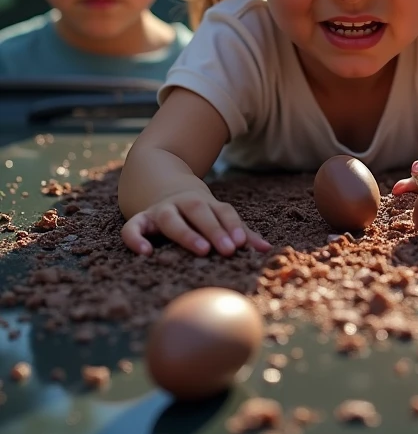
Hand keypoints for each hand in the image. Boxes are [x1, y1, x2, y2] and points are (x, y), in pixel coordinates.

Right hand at [121, 192, 270, 256]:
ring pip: (171, 218)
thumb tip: (267, 249)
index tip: (242, 243)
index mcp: (205, 203)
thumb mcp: (216, 214)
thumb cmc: (194, 210)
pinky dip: (136, 238)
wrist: (156, 180)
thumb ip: (239, 232)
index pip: (223, 211)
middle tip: (228, 249)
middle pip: (200, 211)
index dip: (233, 226)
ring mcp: (161, 210)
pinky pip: (133, 227)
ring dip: (186, 233)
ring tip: (201, 250)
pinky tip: (144, 253)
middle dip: (215, 229)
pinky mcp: (140, 219)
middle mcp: (183, 203)